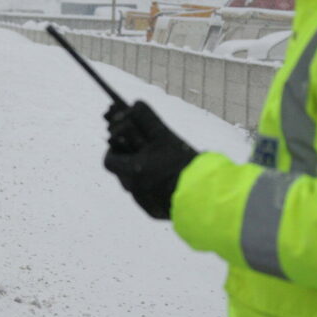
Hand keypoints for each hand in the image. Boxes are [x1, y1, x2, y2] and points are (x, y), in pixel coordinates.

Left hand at [103, 101, 197, 219]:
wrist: (207, 197)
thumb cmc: (184, 165)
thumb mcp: (165, 137)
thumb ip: (147, 120)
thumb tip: (134, 103)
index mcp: (132, 171)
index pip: (109, 160)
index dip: (115, 148)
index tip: (124, 140)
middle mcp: (134, 190)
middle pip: (122, 172)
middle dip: (130, 159)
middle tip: (144, 149)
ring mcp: (145, 204)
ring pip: (136, 185)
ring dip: (144, 174)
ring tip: (161, 164)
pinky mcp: (157, 213)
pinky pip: (149, 198)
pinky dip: (155, 188)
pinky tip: (170, 180)